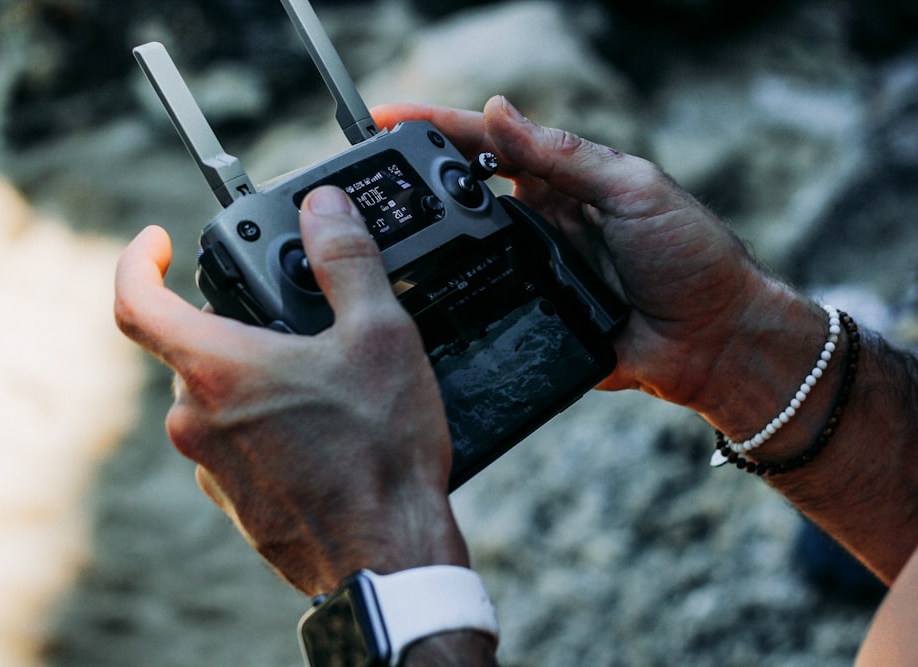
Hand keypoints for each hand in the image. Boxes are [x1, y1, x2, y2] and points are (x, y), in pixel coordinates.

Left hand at [114, 186, 468, 595]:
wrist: (389, 554)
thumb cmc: (380, 452)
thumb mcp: (379, 334)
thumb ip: (346, 261)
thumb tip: (326, 210)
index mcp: (217, 370)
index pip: (136, 301)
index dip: (138, 260)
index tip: (157, 242)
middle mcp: (198, 421)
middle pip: (193, 350)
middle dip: (236, 324)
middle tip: (292, 318)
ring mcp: (213, 467)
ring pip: (218, 400)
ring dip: (257, 379)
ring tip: (324, 382)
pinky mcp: (237, 503)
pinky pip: (236, 446)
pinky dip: (265, 425)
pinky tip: (323, 434)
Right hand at [372, 96, 817, 422]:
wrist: (713, 342)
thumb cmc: (689, 256)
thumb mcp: (633, 189)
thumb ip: (565, 156)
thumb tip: (500, 111)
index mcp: (559, 181)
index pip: (485, 145)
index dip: (435, 129)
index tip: (384, 120)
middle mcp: (536, 221)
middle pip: (461, 194)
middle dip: (412, 180)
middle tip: (363, 177)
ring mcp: (529, 270)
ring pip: (462, 251)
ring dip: (424, 238)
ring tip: (374, 229)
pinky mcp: (529, 316)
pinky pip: (480, 304)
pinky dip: (450, 296)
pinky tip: (416, 295)